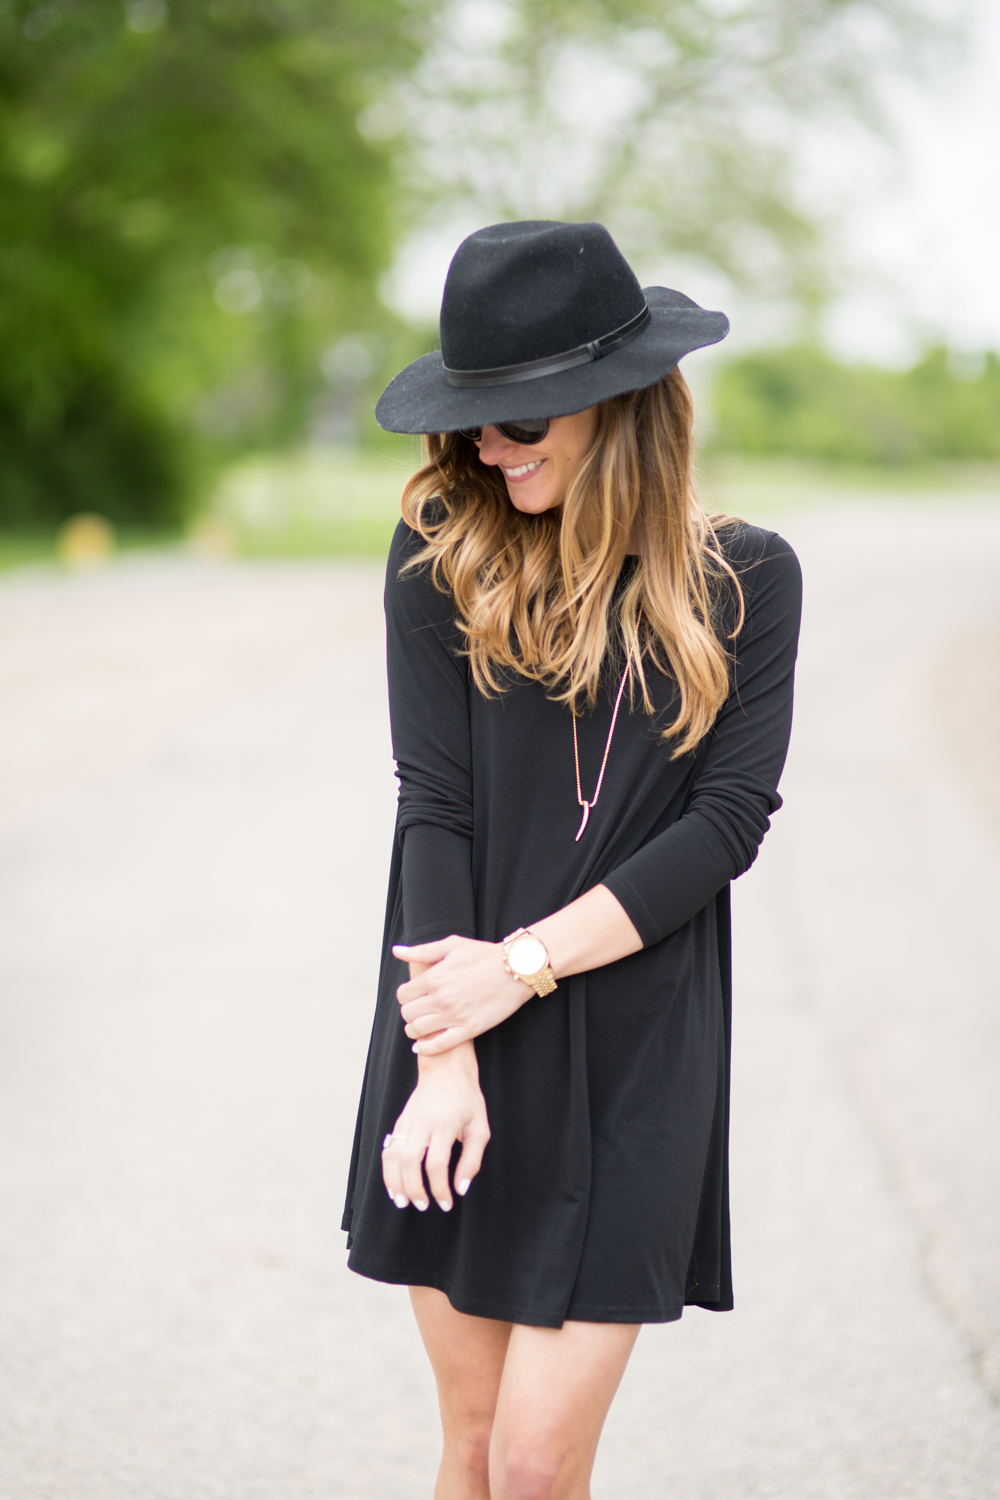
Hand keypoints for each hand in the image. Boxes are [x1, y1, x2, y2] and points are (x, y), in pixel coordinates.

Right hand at [381, 1041, 489, 1211]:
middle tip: (424, 1206)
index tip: (447, 1203)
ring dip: (395, 1183)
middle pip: (409, 1162)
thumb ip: (472, 1160)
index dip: (440, 1189)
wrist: (446, 1069)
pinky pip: (388, 1150)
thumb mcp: (480, 1128)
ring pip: (393, 1157)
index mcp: (444, 1125)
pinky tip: (394, 1185)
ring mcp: (408, 1122)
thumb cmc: (467, 1099)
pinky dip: (387, 1171)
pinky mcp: (400, 1122)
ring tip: (403, 1202)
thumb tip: (461, 1188)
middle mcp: (422, 1124)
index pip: (436, 1164)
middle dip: (414, 1190)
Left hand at [392, 935, 530, 1054]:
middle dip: (409, 1011)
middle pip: (407, 1014)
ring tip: (421, 1025)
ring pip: (418, 1031)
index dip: (405, 996)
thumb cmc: (484, 954)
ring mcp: (454, 1016)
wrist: (516, 969)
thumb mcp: (452, 945)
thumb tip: (397, 951)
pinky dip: (425, 1048)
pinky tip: (421, 1045)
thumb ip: (422, 951)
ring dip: (414, 1029)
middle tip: (418, 1009)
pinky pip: (439, 1045)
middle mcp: (440, 999)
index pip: (403, 995)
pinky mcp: (469, 1029)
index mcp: (434, 978)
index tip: (413, 995)